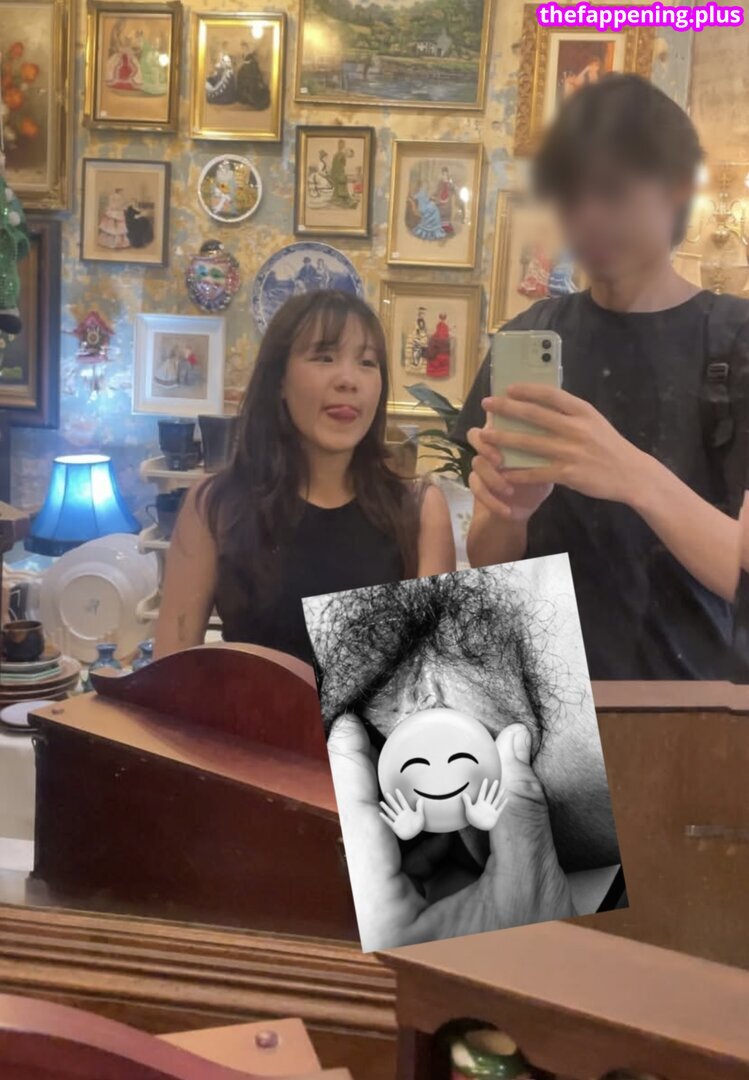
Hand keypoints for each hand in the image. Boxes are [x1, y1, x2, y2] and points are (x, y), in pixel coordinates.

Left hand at [328, 715, 573, 950]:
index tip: (345, 726)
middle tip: (419, 739)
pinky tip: (478, 814)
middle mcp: (389, 920)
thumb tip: (513, 743)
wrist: (558, 1005)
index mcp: (392, 925)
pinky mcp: (427, 910)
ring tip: (464, 777)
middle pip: (383, 830)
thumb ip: (517, 810)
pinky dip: (453, 829)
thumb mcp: (529, 885)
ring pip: (406, 838)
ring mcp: (407, 915)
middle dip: (409, 784)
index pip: (361, 831)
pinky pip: (427, 854)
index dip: (352, 772)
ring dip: (439, 806)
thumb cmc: (535, 971)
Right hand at [379, 789, 425, 839]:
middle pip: (395, 805)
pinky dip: (385, 818)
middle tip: (386, 793)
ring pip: (391, 812)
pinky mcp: (395, 827)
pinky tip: (380, 813)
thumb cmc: (418, 825)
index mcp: (407, 811)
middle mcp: (401, 815)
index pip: (403, 802)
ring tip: (381, 802)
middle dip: (391, 799)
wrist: (415, 836)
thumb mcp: (420, 815)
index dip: (400, 796)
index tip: (396, 789)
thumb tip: (421, 798)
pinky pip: (389, 822)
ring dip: (386, 808)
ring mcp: (398, 820)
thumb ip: (420, 807)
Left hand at [462, 778, 502, 830]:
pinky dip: (503, 804)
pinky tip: (507, 799)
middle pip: (491, 794)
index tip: (485, 779)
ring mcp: (491, 809)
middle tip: (496, 780)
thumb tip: (463, 793)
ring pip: (496, 800)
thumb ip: (467, 801)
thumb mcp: (469, 810)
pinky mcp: (495, 815)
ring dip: (500, 794)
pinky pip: (500, 808)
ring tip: (504, 788)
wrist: (478, 828)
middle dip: (493, 788)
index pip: (482, 792)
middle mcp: (487, 805)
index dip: (484, 786)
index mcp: (480, 803)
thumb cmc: (473, 819)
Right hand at [467, 423, 551, 521]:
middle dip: (486, 447)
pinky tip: (508, 511)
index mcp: (508, 432)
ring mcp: (482, 464)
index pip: (497, 416)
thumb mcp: (548, 459)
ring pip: (476, 463)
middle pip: (476, 435)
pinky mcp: (477, 484)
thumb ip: (550, 444)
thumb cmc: (540, 473)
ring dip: (492, 478)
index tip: (505, 420)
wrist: (526, 503)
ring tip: (509, 491)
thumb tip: (559, 431)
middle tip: (500, 460)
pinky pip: (476, 488)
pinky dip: (492, 501)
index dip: (496, 414)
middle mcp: (491, 444)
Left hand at [480, 384, 649, 503]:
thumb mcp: (594, 422)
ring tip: (484, 435)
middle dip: (506, 408)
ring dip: (503, 439)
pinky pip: (536, 472)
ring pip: (529, 443)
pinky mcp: (568, 473)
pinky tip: (502, 471)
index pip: (551, 394)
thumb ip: (571, 414)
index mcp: (582, 411)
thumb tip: (541, 403)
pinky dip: (517, 472)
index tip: (508, 388)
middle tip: (487, 404)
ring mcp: (571, 451)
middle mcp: (575, 428)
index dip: (527, 389)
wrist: (632, 474)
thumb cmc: (609, 446)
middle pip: (534, 415)